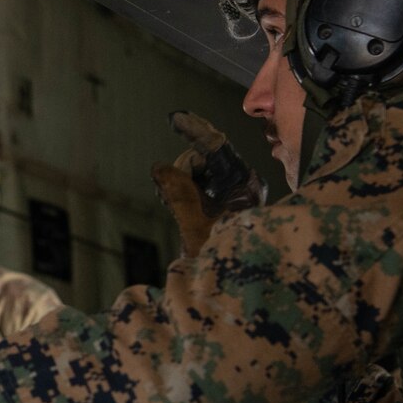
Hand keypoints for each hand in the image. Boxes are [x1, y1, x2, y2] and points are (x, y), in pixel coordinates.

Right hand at [151, 111, 262, 255]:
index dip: (194, 130)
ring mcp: (234, 193)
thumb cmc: (223, 257)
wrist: (236, 284)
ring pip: (196, 173)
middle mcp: (242, 184)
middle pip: (202, 159)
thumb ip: (177, 193)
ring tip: (185, 214)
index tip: (175, 117)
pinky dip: (185, 194)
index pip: (217, 146)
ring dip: (182, 187)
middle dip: (182, 173)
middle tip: (174, 200)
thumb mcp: (195, 224)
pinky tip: (185, 212)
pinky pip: (197, 186)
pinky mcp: (225, 202)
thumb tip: (159, 167)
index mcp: (244, 185)